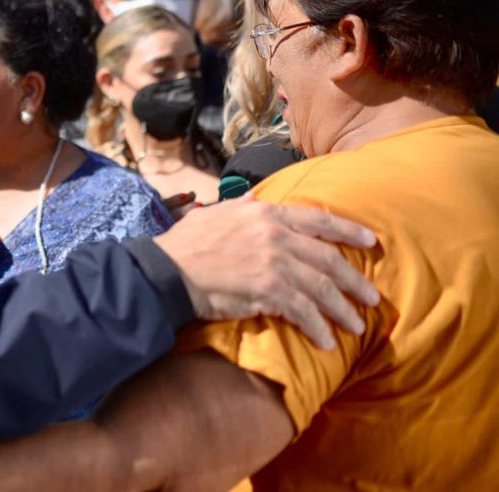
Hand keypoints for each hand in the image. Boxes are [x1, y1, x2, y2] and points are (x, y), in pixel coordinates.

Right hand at [154, 194, 380, 349]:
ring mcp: (275, 263)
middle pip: (329, 259)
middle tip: (371, 297)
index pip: (318, 219)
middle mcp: (276, 236)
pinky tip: (327, 341)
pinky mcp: (269, 291)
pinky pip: (304, 312)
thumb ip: (239, 206)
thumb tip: (254, 199)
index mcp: (266, 214)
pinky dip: (319, 328)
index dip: (348, 230)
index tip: (371, 241)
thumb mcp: (214, 214)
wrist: (168, 271)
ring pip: (322, 288)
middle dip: (354, 281)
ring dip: (343, 309)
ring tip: (356, 325)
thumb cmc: (186, 245)